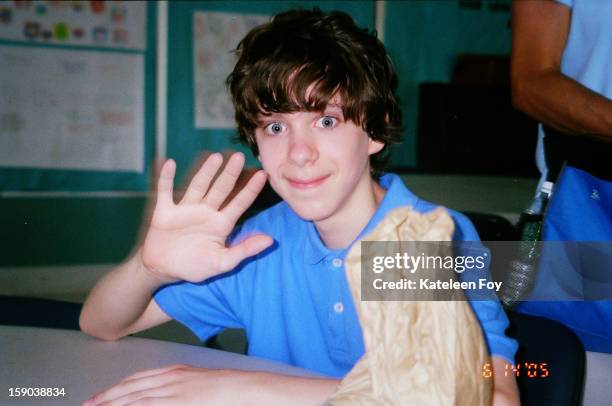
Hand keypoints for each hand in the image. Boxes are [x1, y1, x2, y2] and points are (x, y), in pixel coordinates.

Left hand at [83, 365, 339, 405]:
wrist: (251, 388)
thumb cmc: (232, 388)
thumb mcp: (203, 383)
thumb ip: (183, 388)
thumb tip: (166, 395)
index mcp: (177, 372)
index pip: (139, 379)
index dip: (117, 388)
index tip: (101, 396)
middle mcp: (173, 379)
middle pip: (132, 388)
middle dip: (108, 397)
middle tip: (88, 404)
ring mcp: (176, 391)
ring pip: (136, 398)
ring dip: (114, 404)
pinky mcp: (182, 402)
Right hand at [141, 152, 272, 283]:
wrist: (163, 270)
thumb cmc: (195, 266)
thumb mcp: (223, 262)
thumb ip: (245, 250)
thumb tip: (270, 240)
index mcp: (221, 223)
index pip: (240, 203)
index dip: (251, 189)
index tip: (263, 174)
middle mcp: (206, 212)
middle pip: (221, 189)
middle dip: (230, 173)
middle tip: (240, 157)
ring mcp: (186, 209)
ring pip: (198, 186)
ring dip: (206, 172)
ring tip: (215, 157)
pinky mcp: (165, 211)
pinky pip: (165, 192)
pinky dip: (166, 178)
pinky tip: (170, 163)